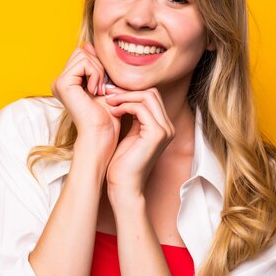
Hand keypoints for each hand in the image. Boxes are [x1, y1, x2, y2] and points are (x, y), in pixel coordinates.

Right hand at [50, 42, 120, 160]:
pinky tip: (96, 92)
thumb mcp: (103, 84)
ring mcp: (58, 83)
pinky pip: (84, 63)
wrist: (103, 134)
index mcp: (67, 82)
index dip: (97, 64)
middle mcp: (59, 82)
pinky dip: (96, 74)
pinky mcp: (62, 84)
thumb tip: (88, 44)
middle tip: (103, 88)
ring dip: (98, 71)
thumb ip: (95, 65)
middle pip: (81, 51)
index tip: (105, 85)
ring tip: (100, 91)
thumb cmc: (107, 115)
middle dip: (98, 66)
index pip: (83, 54)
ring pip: (83, 55)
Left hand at [103, 86, 174, 200]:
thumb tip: (122, 97)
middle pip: (152, 93)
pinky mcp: (156, 134)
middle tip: (108, 93)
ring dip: (124, 97)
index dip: (130, 92)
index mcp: (162, 127)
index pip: (151, 97)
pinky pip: (140, 108)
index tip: (111, 93)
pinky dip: (125, 106)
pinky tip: (112, 111)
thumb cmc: (122, 163)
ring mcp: (164, 130)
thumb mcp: (129, 134)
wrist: (123, 185)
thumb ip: (132, 117)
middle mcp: (168, 127)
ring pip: (147, 96)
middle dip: (127, 91)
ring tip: (108, 102)